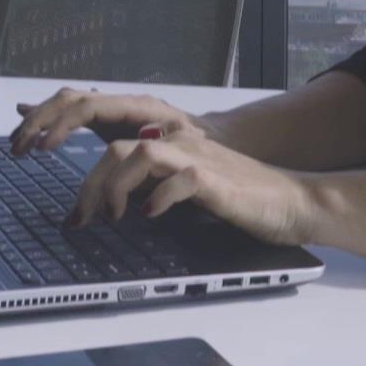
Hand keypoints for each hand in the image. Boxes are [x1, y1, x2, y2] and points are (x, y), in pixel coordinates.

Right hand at [7, 86, 217, 156]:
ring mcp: (113, 108)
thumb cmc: (204, 148)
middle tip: (18, 149)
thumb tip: (140, 144)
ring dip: (39, 120)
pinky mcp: (110, 119)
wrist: (217, 139)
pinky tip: (25, 113)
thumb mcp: (185, 149)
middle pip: (69, 100)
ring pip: (67, 102)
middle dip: (39, 121)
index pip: (87, 108)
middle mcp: (120, 102)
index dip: (61, 125)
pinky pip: (72, 111)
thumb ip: (162, 149)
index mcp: (135, 107)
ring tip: (17, 142)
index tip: (44, 148)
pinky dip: (48, 116)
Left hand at [68, 128, 316, 246]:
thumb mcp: (188, 191)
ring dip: (115, 186)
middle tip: (80, 221)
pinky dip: (159, 197)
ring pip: (140, 153)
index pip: (115, 146)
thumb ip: (156, 187)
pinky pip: (180, 179)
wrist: (293, 201)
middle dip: (89, 187)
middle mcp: (181, 145)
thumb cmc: (242, 200)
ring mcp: (199, 159)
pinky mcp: (217, 180)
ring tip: (113, 217)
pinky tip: (152, 215)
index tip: (72, 210)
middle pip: (117, 149)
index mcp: (171, 145)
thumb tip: (115, 207)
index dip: (87, 176)